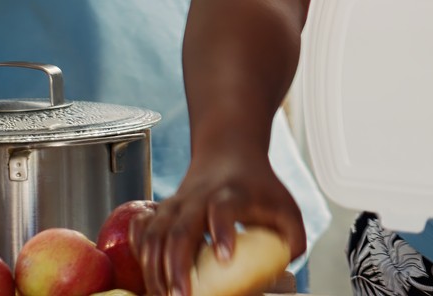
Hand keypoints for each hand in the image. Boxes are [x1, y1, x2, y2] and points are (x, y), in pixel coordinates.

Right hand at [135, 147, 305, 295]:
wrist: (229, 151)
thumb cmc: (259, 186)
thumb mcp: (287, 207)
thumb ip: (293, 240)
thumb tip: (282, 273)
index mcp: (233, 192)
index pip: (224, 207)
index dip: (222, 231)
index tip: (225, 258)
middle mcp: (200, 196)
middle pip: (181, 228)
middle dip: (177, 265)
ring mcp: (177, 203)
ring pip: (156, 233)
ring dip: (154, 267)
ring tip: (163, 295)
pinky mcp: (162, 210)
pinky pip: (143, 231)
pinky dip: (139, 253)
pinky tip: (144, 274)